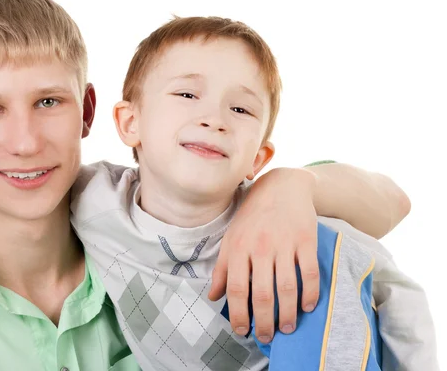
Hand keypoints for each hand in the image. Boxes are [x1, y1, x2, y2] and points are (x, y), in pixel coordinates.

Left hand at [209, 167, 319, 342]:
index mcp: (239, 247)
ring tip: (286, 327)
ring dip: (287, 313)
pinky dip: (310, 293)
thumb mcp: (231, 238)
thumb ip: (223, 269)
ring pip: (287, 287)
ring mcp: (285, 243)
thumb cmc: (252, 216)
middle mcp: (261, 247)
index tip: (242, 330)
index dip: (238, 314)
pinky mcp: (306, 240)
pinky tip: (307, 306)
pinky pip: (310, 272)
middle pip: (263, 293)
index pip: (237, 288)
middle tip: (266, 336)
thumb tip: (213, 297)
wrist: (282, 186)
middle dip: (264, 321)